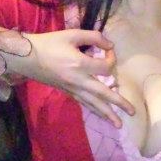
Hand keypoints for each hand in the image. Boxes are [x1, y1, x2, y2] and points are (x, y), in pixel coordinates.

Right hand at [9, 29, 135, 127]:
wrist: (27, 57)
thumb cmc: (49, 44)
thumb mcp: (72, 34)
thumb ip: (93, 37)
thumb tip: (110, 45)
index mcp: (80, 64)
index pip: (105, 66)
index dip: (112, 58)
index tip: (109, 50)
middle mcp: (78, 80)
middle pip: (103, 94)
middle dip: (119, 103)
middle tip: (133, 112)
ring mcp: (73, 89)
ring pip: (93, 104)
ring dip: (107, 114)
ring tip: (119, 125)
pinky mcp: (67, 93)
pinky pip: (84, 103)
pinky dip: (94, 110)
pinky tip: (101, 116)